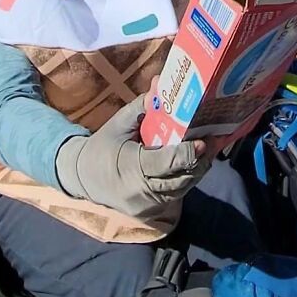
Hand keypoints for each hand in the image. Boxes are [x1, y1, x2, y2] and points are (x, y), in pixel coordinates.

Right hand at [55, 96, 212, 217]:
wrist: (82, 178)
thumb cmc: (103, 146)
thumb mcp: (119, 123)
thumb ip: (142, 106)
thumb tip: (160, 82)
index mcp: (131, 168)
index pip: (166, 163)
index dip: (188, 153)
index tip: (204, 141)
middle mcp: (141, 192)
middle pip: (181, 178)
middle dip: (200, 160)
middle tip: (214, 140)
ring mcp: (147, 206)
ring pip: (182, 188)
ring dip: (197, 169)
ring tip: (208, 149)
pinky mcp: (150, 214)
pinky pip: (175, 195)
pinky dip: (185, 178)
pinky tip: (193, 162)